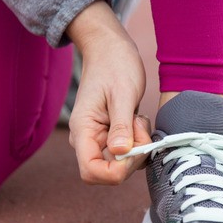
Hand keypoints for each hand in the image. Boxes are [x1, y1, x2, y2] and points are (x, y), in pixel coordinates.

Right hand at [66, 1, 151, 184]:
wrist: (110, 50)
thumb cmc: (115, 65)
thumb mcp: (123, 94)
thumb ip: (121, 126)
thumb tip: (120, 153)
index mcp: (82, 131)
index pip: (91, 172)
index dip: (115, 172)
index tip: (132, 149)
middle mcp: (87, 140)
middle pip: (109, 172)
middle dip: (131, 157)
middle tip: (140, 127)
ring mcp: (98, 139)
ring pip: (120, 164)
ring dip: (137, 148)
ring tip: (138, 119)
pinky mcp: (110, 137)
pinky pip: (126, 154)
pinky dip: (138, 143)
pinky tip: (138, 121)